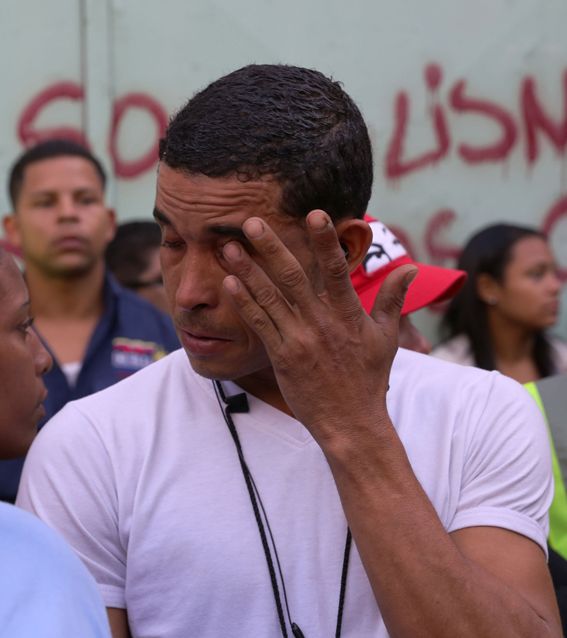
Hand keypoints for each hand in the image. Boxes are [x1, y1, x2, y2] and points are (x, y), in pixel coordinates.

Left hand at [220, 210, 416, 446]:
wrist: (351, 423)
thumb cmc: (368, 379)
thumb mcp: (387, 338)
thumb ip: (393, 300)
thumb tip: (409, 267)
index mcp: (349, 315)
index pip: (336, 270)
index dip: (325, 242)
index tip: (315, 214)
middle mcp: (322, 323)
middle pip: (292, 277)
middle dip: (270, 247)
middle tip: (250, 222)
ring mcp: (300, 340)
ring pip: (269, 298)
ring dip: (246, 270)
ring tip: (228, 248)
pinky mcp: (282, 357)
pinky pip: (260, 324)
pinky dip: (245, 303)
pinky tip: (230, 283)